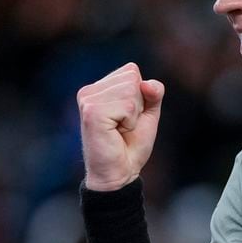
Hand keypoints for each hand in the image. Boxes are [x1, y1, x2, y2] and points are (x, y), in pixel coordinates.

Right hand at [77, 63, 164, 190]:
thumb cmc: (132, 143)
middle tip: (124, 125)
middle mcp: (90, 91)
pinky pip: (127, 105)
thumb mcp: (148, 112)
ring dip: (133, 114)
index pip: (132, 71)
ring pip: (131, 91)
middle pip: (132, 78)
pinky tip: (116, 132)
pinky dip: (130, 121)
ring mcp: (88, 100)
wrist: (121, 171)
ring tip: (119, 129)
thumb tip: (145, 83)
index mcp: (100, 87)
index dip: (141, 95)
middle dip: (137, 105)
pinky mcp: (91, 112)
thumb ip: (153, 91)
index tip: (129, 116)